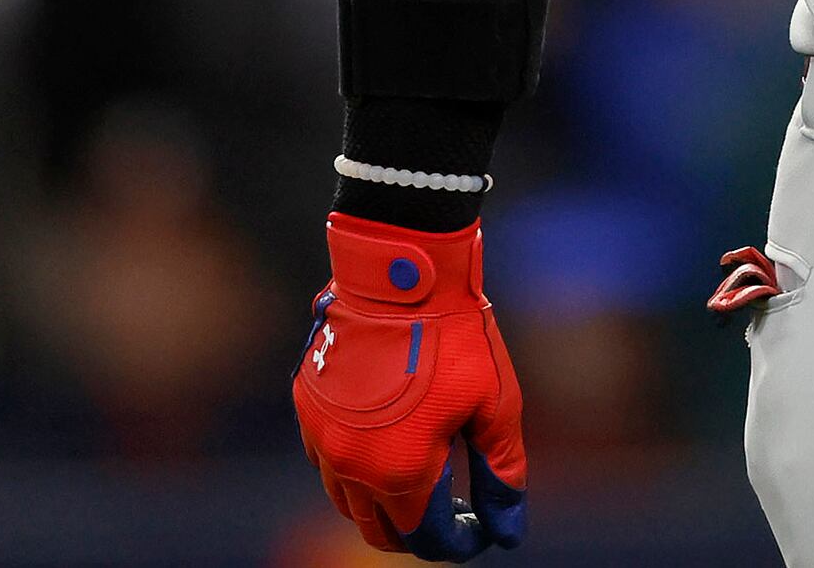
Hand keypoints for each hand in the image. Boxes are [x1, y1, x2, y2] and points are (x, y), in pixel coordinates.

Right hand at [293, 215, 528, 556]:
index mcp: (401, 471)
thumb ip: (501, 474)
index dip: (459, 542)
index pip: (426, 539)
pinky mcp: (307, 407)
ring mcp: (321, 438)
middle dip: (418, 532)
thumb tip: (506, 530)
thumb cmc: (456, 336)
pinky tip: (386, 442)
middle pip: (379, 530)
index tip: (479, 527)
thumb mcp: (496, 406)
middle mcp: (351, 466)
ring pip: (347, 500)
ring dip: (383, 502)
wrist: (400, 273)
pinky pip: (326, 459)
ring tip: (421, 477)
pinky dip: (355, 467)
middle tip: (451, 511)